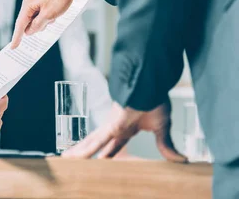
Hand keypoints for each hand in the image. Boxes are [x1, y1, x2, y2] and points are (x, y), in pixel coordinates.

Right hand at [11, 0, 84, 48]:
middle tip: (49, 22)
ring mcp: (37, 0)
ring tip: (55, 16)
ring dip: (45, 21)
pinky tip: (57, 13)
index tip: (13, 47)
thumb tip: (29, 31)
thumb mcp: (49, 15)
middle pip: (28, 21)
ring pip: (37, 18)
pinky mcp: (45, 0)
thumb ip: (37, 25)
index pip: (20, 24)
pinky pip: (43, 13)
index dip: (17, 37)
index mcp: (28, 5)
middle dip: (37, 27)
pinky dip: (48, 16)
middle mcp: (30, 2)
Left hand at [62, 102, 186, 161]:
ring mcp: (112, 126)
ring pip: (93, 143)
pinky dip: (87, 150)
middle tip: (73, 161)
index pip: (114, 146)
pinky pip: (97, 141)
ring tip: (66, 159)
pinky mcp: (112, 126)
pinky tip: (76, 157)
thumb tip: (180, 160)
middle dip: (87, 153)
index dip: (106, 154)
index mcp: (126, 128)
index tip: (99, 161)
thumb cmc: (155, 97)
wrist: (151, 84)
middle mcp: (116, 127)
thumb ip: (165, 145)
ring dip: (80, 152)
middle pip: (98, 144)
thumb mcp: (162, 128)